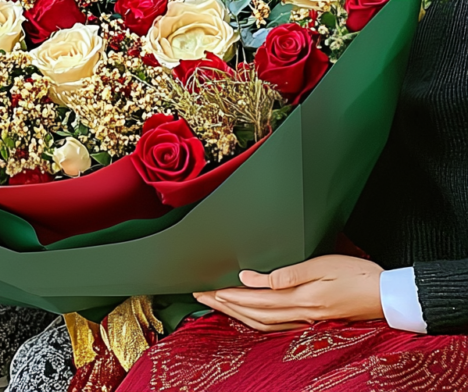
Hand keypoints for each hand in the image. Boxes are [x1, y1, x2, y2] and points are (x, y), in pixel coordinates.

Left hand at [194, 255, 383, 332]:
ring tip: (219, 305)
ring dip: (238, 315)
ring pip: (263, 323)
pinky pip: (277, 324)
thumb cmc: (357, 275)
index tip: (208, 291)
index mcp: (300, 299)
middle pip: (253, 314)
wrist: (387, 295)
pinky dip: (257, 321)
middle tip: (202, 297)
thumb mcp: (321, 265)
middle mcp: (301, 313)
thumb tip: (252, 278)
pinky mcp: (313, 320)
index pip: (254, 301)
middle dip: (226, 306)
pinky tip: (251, 316)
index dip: (229, 297)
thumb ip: (286, 274)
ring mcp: (307, 319)